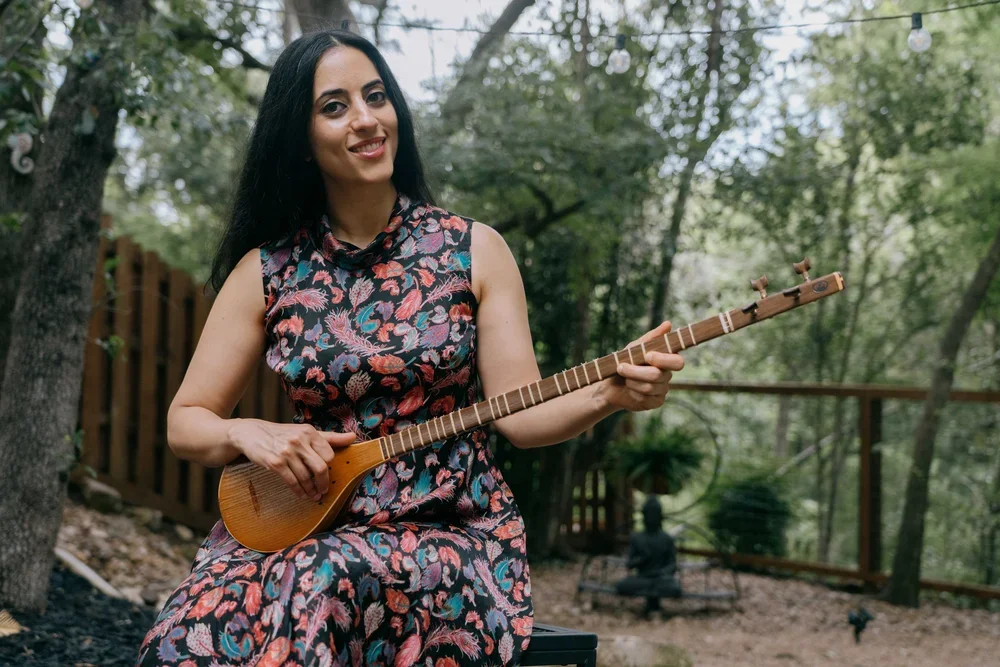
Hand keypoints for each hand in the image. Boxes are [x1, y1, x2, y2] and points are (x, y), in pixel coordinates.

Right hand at [227, 420, 355, 501]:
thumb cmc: (282, 434)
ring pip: (306, 477)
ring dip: (311, 490)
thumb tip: (354, 437)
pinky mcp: (275, 462)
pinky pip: (291, 481)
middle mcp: (299, 440)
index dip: (330, 469)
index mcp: (309, 432)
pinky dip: (298, 491)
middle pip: (321, 467)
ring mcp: (286, 452)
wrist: (251, 433)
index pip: (329, 455)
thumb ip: (330, 437)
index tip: (329, 477)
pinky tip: (301, 494)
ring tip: (313, 495)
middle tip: (323, 491)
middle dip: (324, 483)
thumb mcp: (305, 432)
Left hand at [597, 321, 684, 412]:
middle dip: (636, 371)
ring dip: (631, 381)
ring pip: (649, 387)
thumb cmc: (624, 361)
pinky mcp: (655, 402)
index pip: (678, 362)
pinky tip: (629, 389)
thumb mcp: (635, 347)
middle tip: (621, 367)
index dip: (663, 360)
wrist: (610, 384)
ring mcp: (662, 390)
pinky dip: (633, 392)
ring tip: (623, 377)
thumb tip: (668, 324)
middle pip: (657, 375)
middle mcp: (667, 375)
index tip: (647, 356)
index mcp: (666, 360)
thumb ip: (651, 337)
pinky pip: (646, 399)